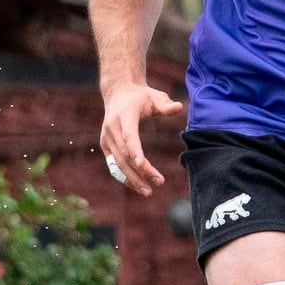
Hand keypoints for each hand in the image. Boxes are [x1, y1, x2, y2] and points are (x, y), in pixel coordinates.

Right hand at [97, 78, 182, 195]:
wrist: (118, 93)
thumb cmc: (141, 96)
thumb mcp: (155, 96)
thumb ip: (166, 104)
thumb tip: (179, 107)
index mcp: (124, 116)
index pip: (128, 136)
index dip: (135, 151)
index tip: (143, 165)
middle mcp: (112, 129)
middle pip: (125, 154)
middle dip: (140, 171)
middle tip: (158, 182)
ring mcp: (107, 138)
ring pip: (118, 163)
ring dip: (132, 179)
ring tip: (148, 192)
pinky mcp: (106, 146)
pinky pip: (114, 165)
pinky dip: (124, 176)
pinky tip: (137, 186)